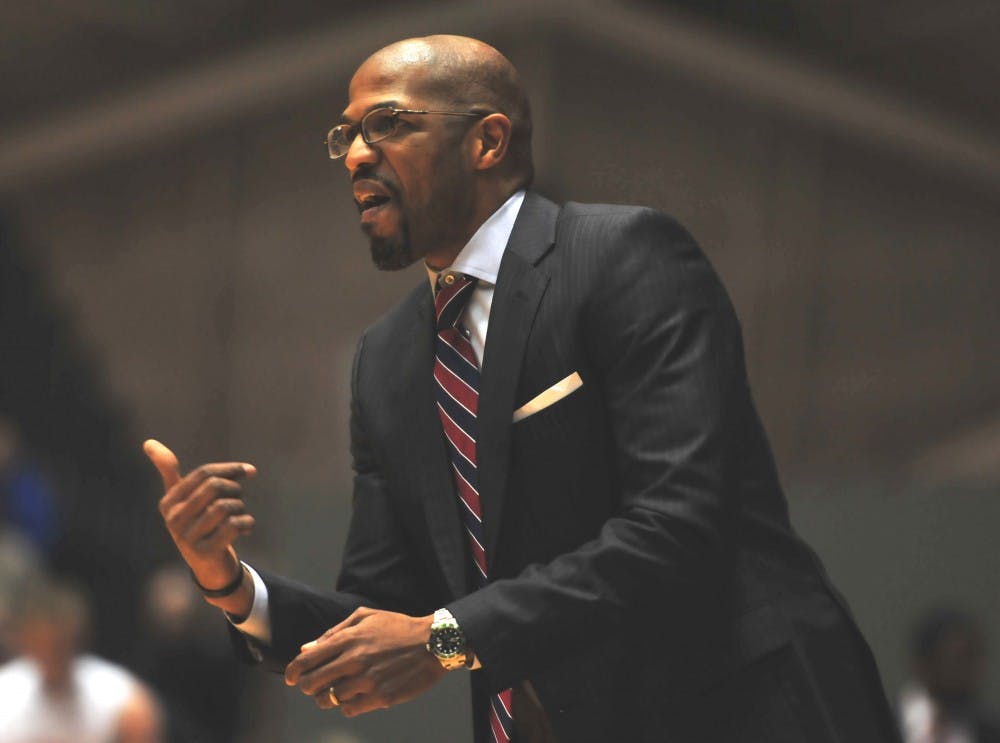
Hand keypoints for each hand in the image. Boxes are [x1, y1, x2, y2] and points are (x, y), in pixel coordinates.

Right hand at [144, 439, 256, 598]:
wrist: (208, 566)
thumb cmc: (197, 523)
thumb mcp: (183, 498)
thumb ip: (170, 471)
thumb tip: (148, 442)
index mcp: (169, 502)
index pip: (204, 473)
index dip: (231, 468)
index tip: (249, 470)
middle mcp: (173, 520)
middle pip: (216, 486)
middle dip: (235, 488)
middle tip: (239, 498)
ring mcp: (187, 538)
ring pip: (226, 506)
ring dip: (241, 508)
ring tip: (240, 515)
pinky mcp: (204, 553)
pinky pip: (233, 526)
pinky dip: (246, 523)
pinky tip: (245, 527)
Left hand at [284, 607, 446, 716]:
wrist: (432, 642)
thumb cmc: (398, 627)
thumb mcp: (366, 618)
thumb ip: (334, 632)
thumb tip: (307, 648)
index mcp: (348, 639)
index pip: (307, 660)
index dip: (293, 672)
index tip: (291, 678)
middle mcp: (354, 660)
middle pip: (313, 683)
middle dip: (307, 686)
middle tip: (312, 686)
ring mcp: (367, 680)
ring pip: (330, 699)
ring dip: (328, 698)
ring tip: (335, 691)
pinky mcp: (380, 697)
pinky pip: (349, 709)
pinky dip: (347, 706)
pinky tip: (354, 696)